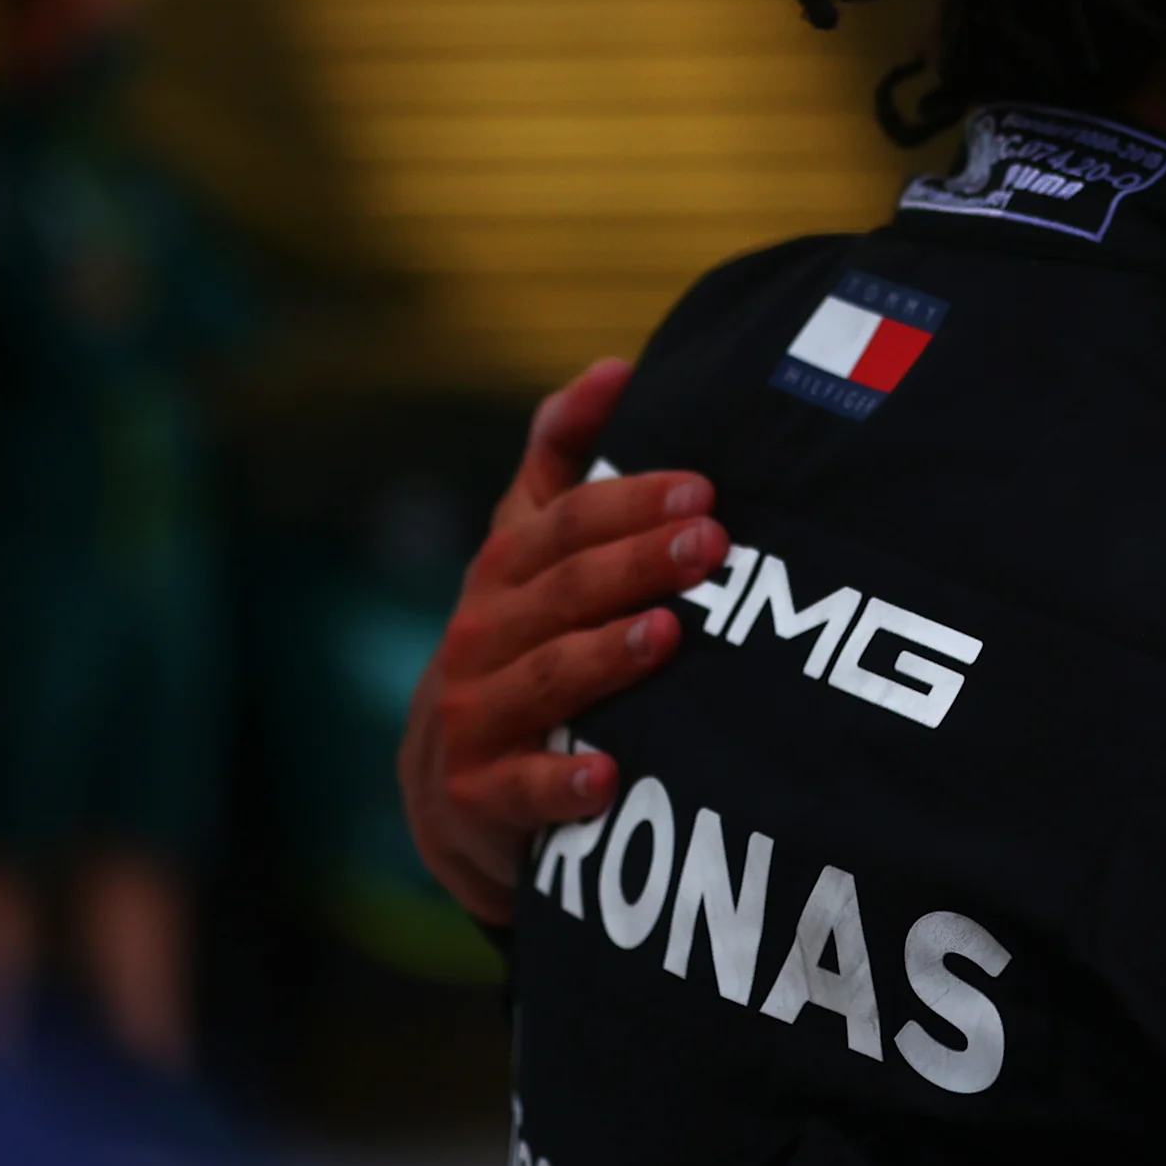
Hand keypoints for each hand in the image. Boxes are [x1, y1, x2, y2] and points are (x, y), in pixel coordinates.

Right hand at [400, 359, 726, 924]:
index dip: (628, 500)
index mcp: (505, 572)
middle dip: (636, 563)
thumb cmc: (521, 644)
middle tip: (710, 542)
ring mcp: (476, 718)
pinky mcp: (481, 797)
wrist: (455, 787)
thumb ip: (562, 463)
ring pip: (544, 679)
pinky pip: (521, 790)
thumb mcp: (529, 553)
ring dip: (605, 657)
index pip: (562, 522)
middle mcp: (483, 636)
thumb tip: (614, 368)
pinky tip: (608, 773)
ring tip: (667, 633)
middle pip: (562, 590)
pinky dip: (561, 782)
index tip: (702, 486)